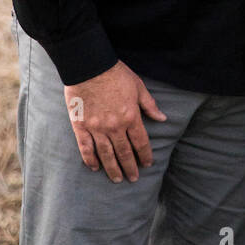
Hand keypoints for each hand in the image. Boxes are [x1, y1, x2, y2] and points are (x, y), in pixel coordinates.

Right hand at [64, 60, 166, 181]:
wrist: (89, 65)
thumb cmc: (115, 73)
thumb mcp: (138, 86)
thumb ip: (150, 105)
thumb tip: (162, 118)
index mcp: (130, 117)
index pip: (140, 143)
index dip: (145, 155)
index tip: (148, 164)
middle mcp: (115, 127)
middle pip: (124, 153)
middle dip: (130, 167)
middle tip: (133, 178)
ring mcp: (97, 128)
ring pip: (106, 155)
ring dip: (113, 169)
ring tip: (117, 179)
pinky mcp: (81, 126)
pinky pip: (86, 148)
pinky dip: (90, 159)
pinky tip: (95, 168)